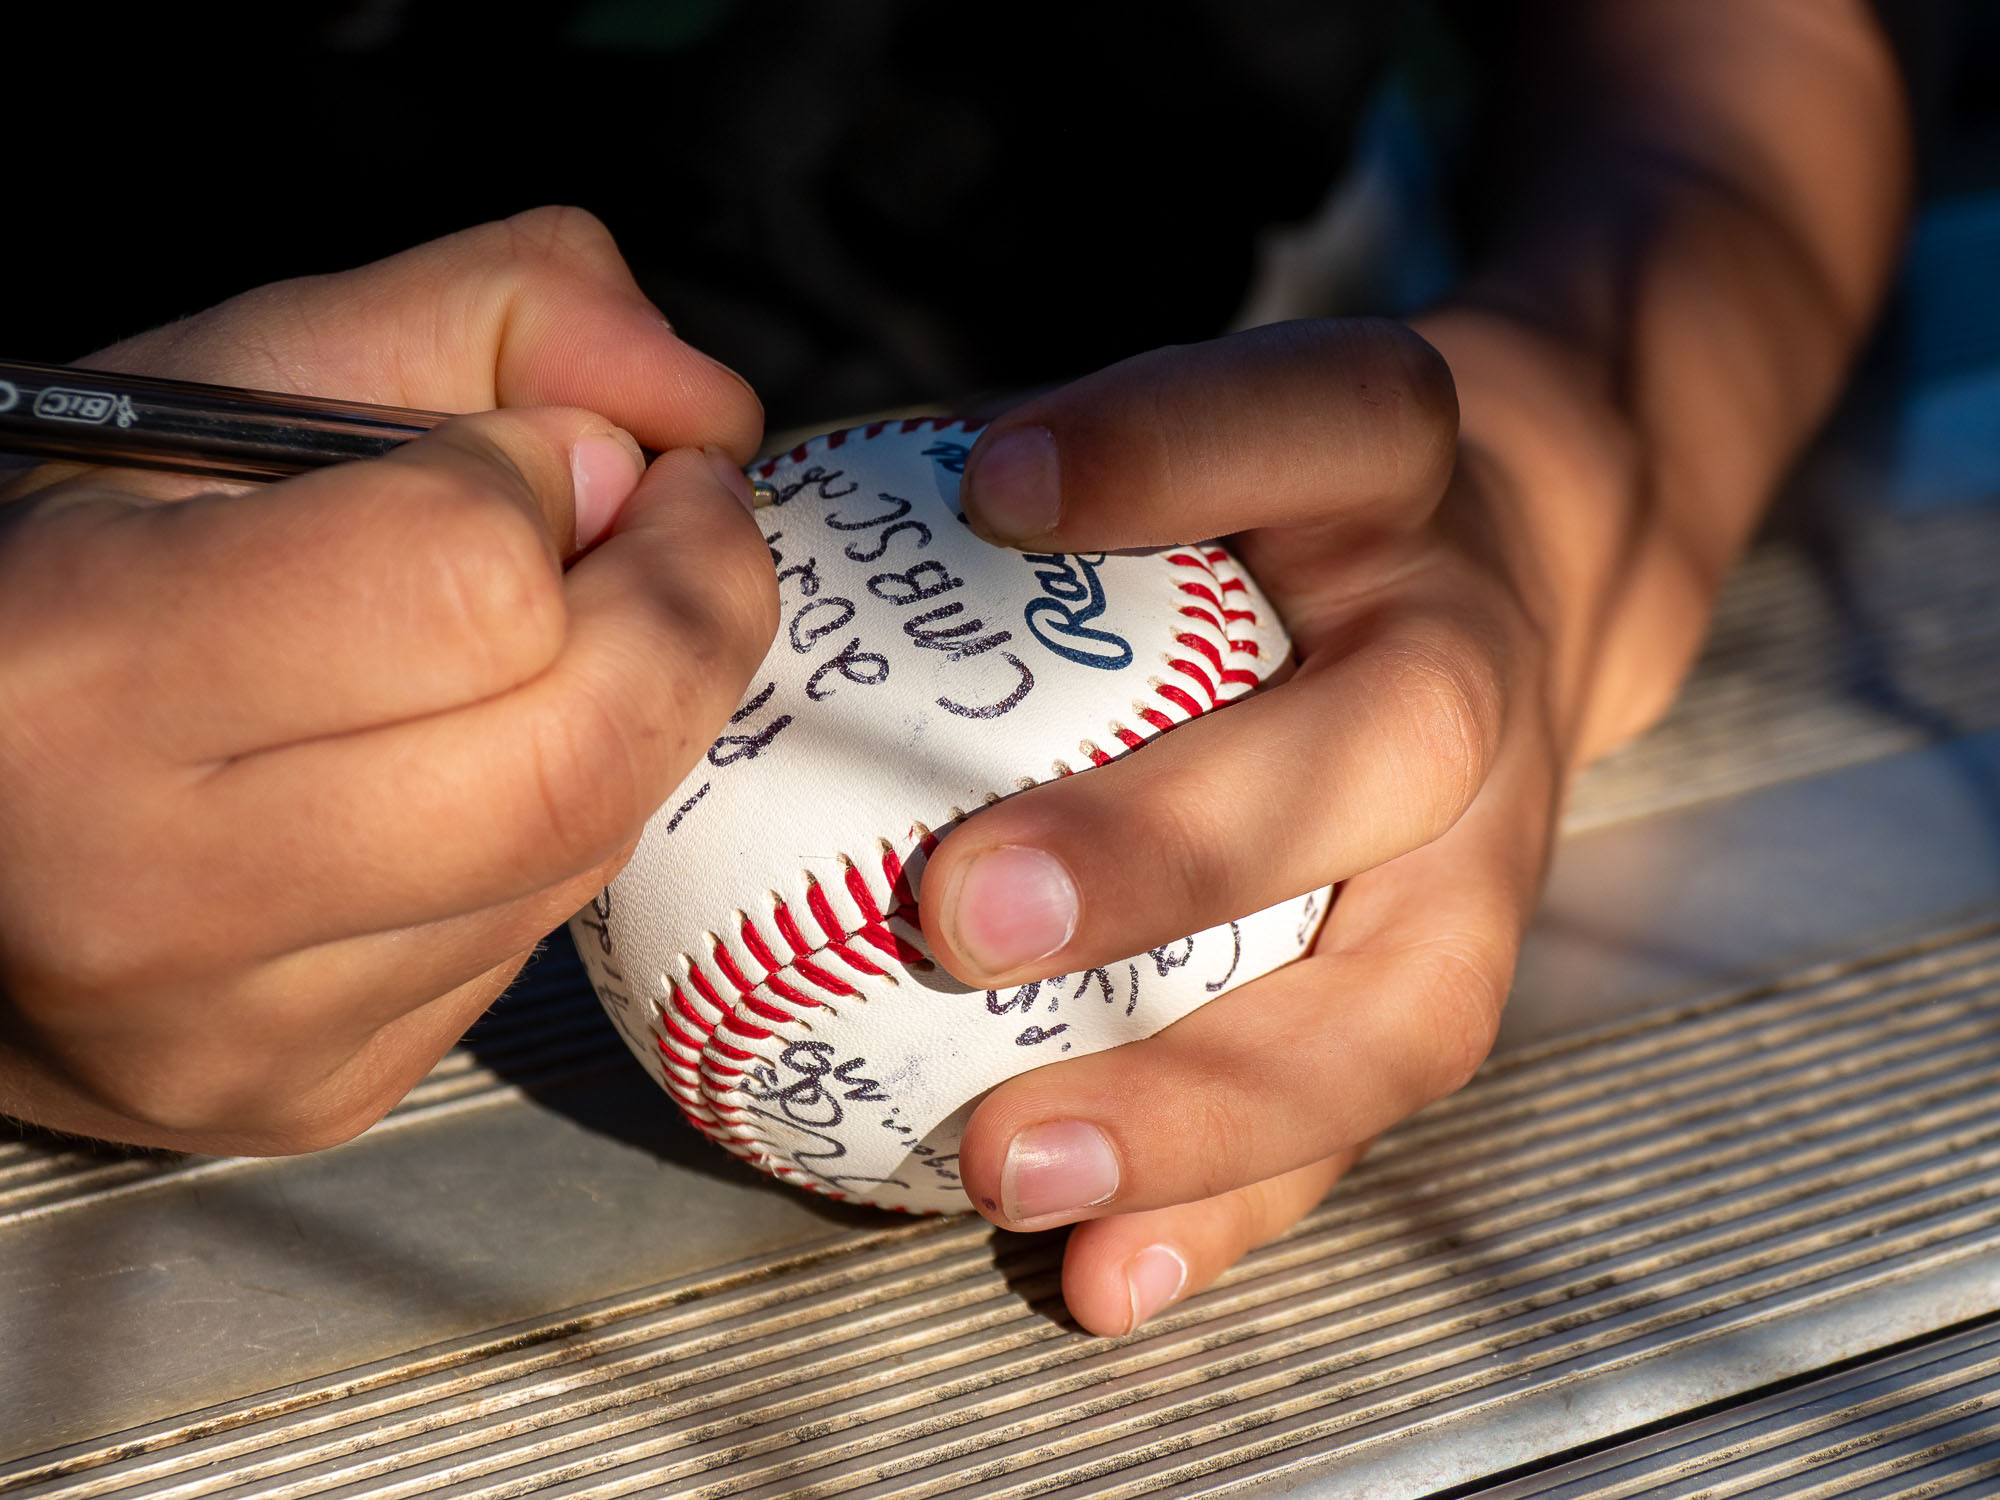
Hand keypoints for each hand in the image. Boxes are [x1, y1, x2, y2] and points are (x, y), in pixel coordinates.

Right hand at [0, 208, 778, 1155]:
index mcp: (75, 677)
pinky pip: (534, 937)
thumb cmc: (63, 575)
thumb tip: (699, 409)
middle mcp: (151, 898)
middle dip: (691, 608)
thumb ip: (496, 315)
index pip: (467, 585)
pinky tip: (467, 766)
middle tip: (682, 523)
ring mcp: (243, 1034)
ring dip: (632, 711)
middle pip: (576, 754)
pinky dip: (557, 822)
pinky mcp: (319, 1095)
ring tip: (564, 630)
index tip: (562, 446)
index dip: (557, 479)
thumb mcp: (237, 379)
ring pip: (583, 848)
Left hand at [922, 318, 1628, 1333]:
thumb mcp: (1186, 430)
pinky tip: (1102, 1276)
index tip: (991, 491)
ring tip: (1011, 1164)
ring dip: (1203, 1100)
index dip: (1165, 453)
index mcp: (1392, 465)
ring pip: (1402, 993)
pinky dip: (1232, 1205)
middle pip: (1387, 742)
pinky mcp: (1469, 978)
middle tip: (963, 915)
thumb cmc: (1275, 507)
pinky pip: (1364, 1114)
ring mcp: (1496, 840)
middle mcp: (1469, 653)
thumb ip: (1028, 477)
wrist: (1503, 574)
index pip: (1305, 419)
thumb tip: (738, 543)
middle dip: (1179, 842)